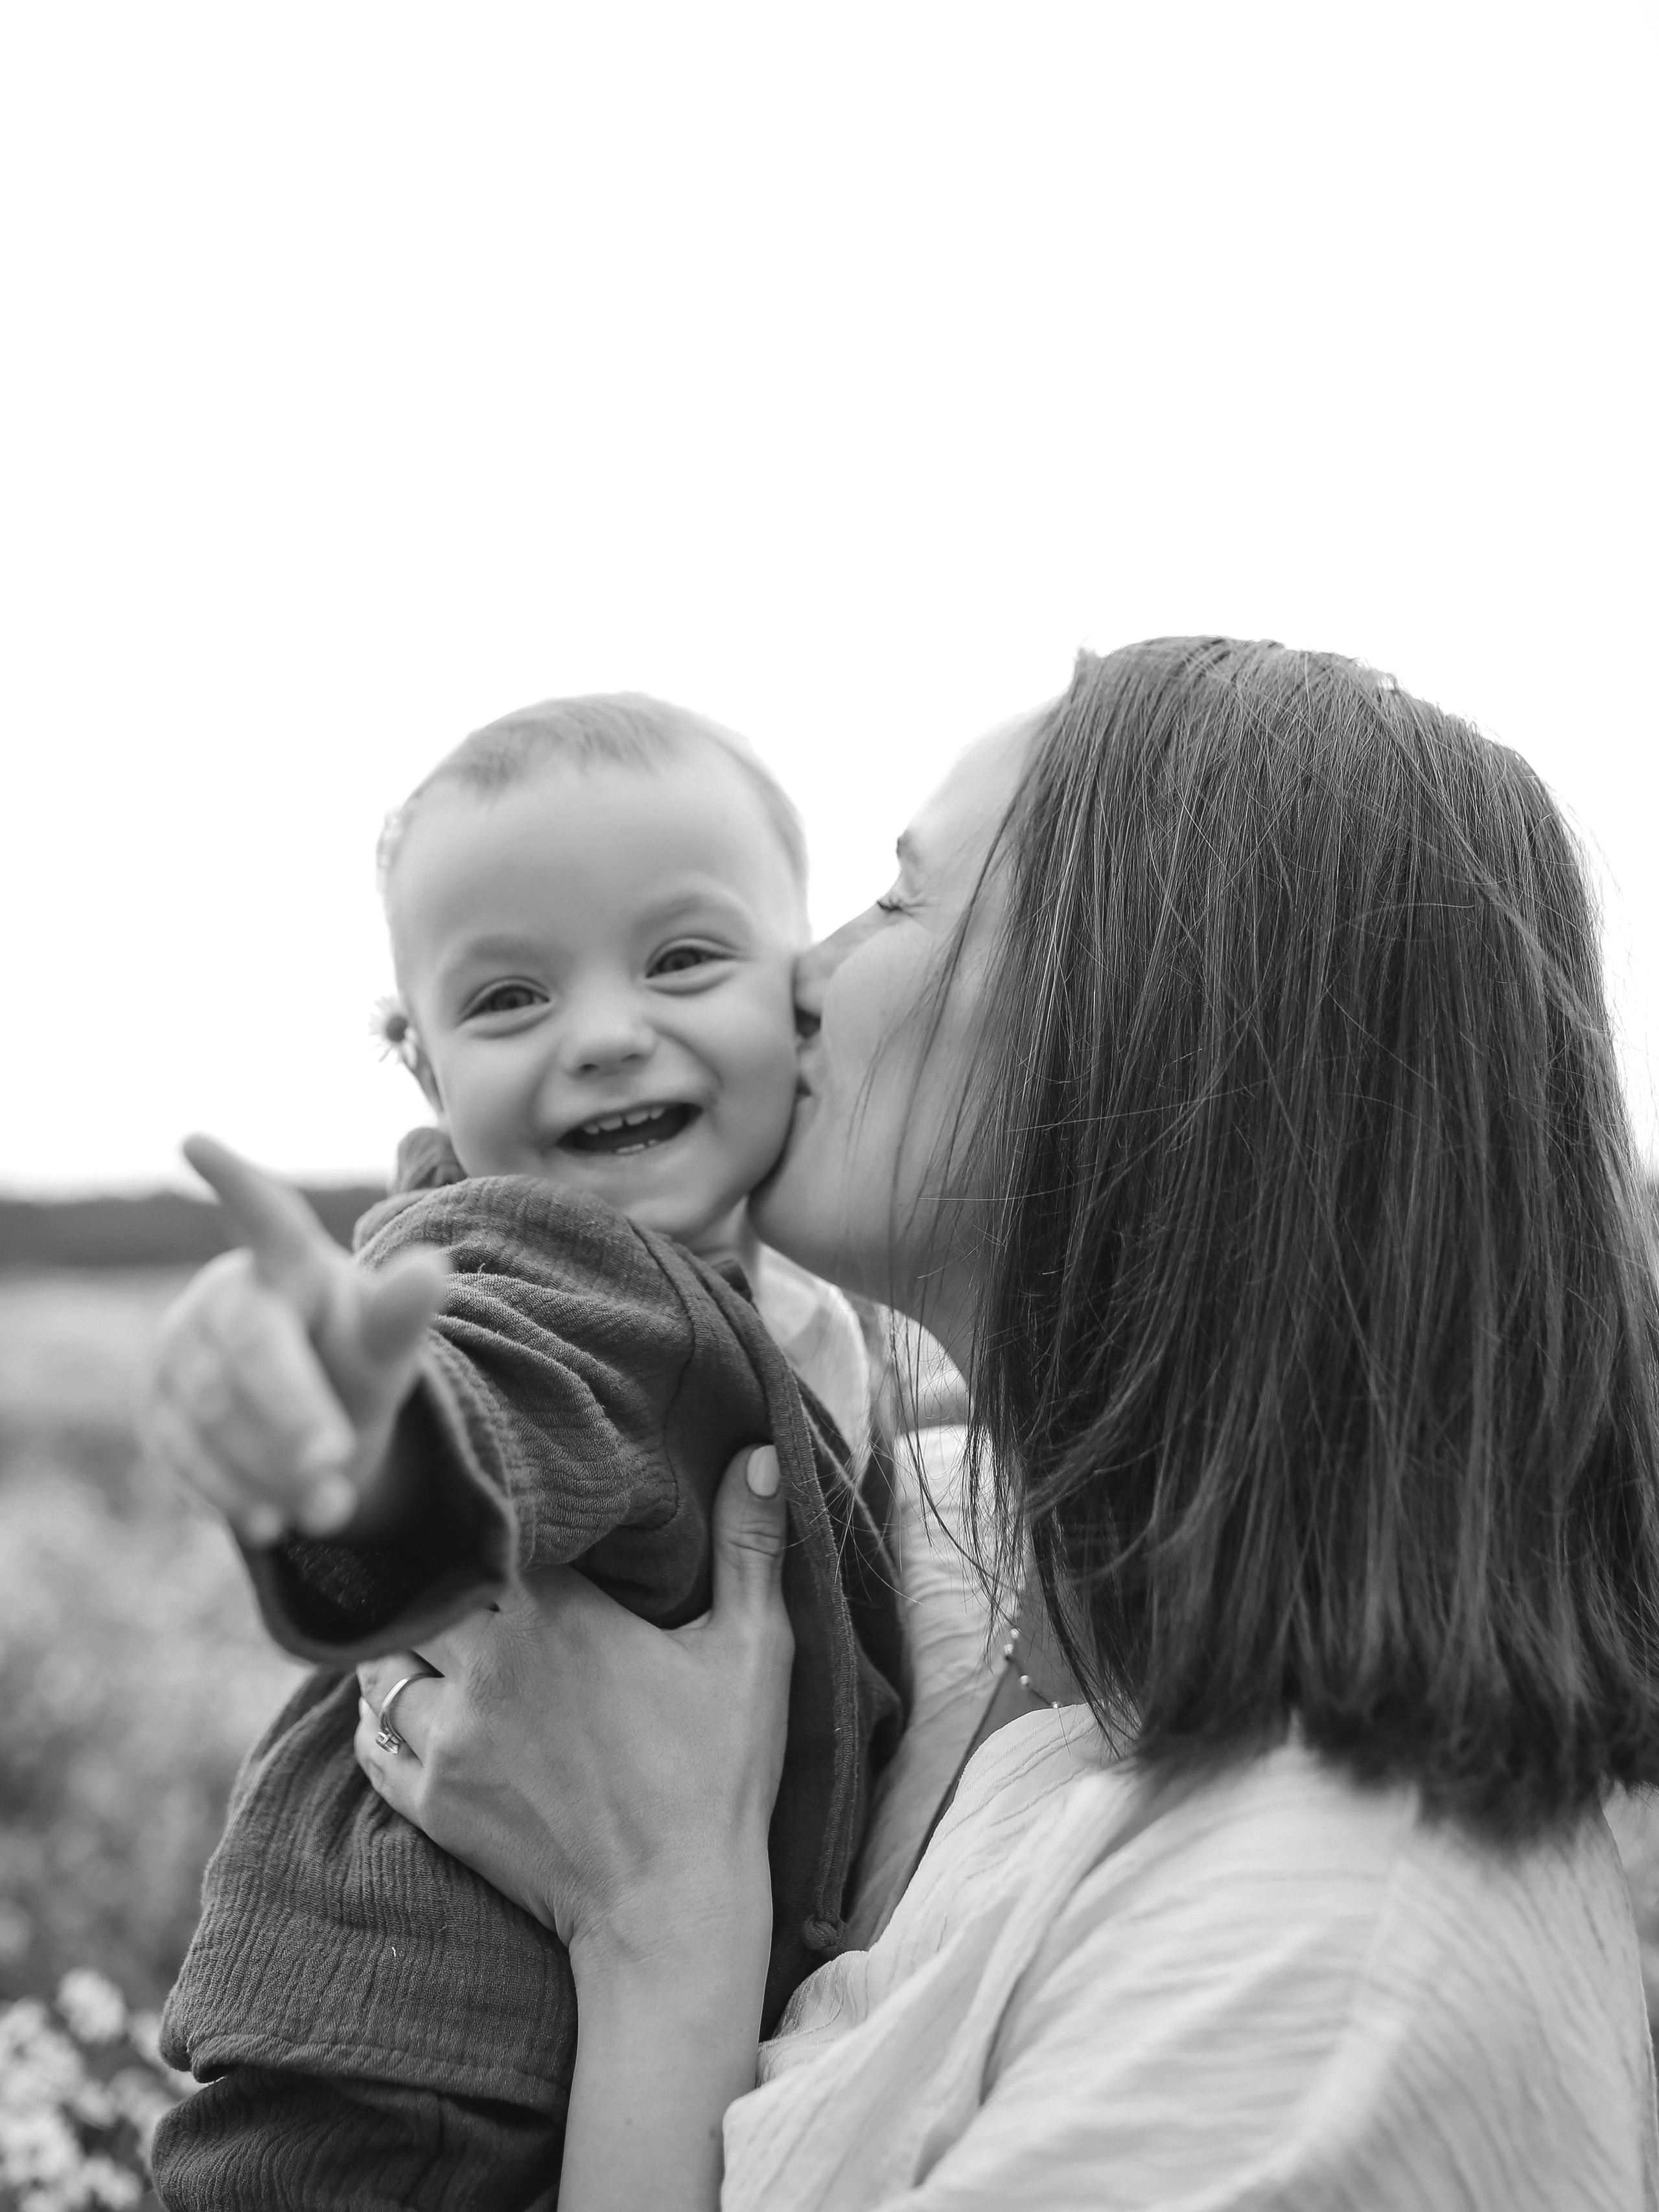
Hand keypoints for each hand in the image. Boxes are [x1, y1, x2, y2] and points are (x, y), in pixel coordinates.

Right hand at [143, 1135, 448, 1542]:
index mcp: (288, 1262)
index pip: (265, 1217)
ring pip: (214, 1412)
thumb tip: (434, 1267)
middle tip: (334, 1468)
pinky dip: (228, 1491)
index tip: (195, 1142)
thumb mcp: (386, 1345)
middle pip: (251, 1350)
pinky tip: (269, 1523)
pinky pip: (183, 1452)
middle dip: (290, 1412)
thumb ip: (402, 1315)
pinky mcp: (157, 1407)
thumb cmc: (352, 1358)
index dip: (235, 1183)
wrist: (310, 1419)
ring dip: (269, 1466)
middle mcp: (224, 1296)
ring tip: (329, 1510)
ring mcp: (178, 1351)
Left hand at [355, 1443, 791, 1970]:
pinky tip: (414, 1705)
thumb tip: (761, 1448)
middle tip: (456, 1569)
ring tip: (431, 1634)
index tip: (501, 1512)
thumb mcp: (752, 1650)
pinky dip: (383, 1715)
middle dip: (435, 1578)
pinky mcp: (430, 1801)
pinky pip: (371, 1737)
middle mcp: (485, 1664)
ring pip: (383, 1662)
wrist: (670, 1911)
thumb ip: (750, 1543)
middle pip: (419, 1590)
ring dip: (401, 1645)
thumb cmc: (718, 1775)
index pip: (484, 1529)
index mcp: (554, 1611)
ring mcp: (448, 1738)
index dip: (487, 1517)